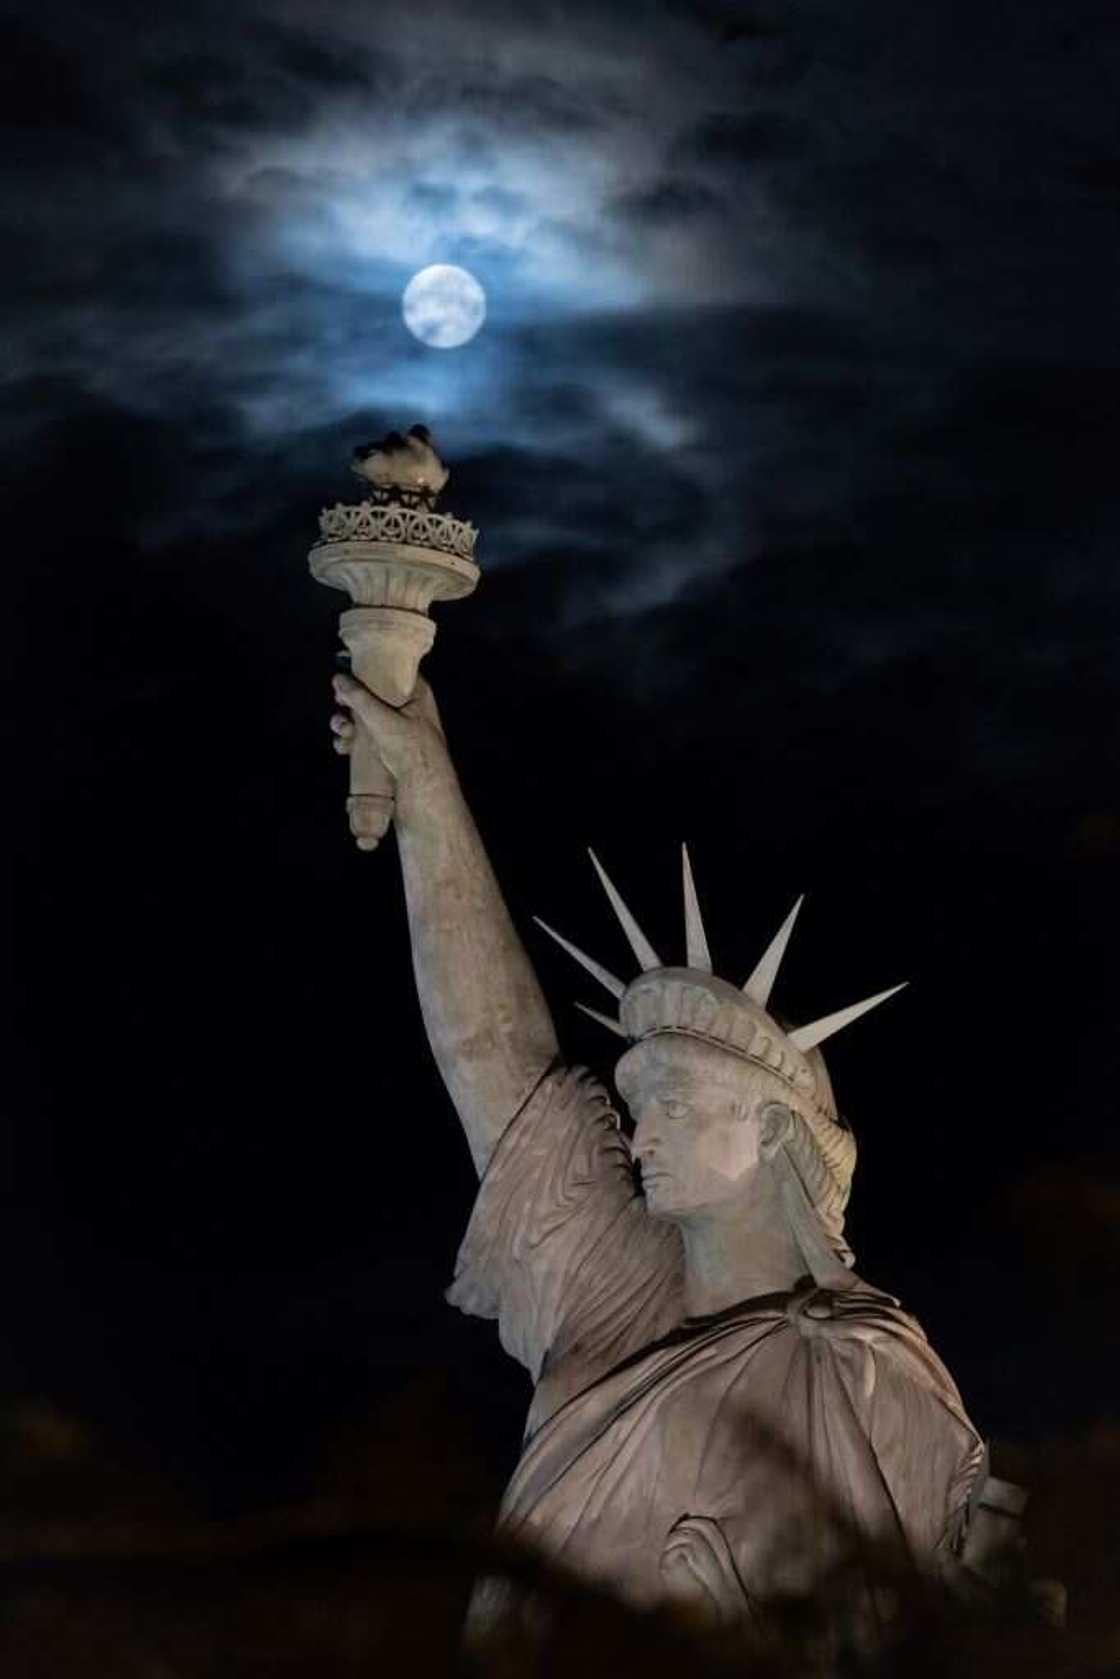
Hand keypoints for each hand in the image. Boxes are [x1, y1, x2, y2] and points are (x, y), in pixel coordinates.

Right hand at [330, 672, 451, 805]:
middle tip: (339, 706)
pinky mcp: (390, 747)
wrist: (423, 787)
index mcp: (416, 692)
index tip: (344, 672)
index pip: (390, 669)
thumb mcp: (381, 718)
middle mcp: (408, 707)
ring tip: (341, 732)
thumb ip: (358, 697)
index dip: (366, 669)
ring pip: (365, 717)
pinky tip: (343, 747)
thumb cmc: (410, 748)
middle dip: (350, 703)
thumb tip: (338, 679)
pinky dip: (352, 740)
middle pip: (371, 694)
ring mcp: (398, 728)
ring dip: (347, 724)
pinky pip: (366, 737)